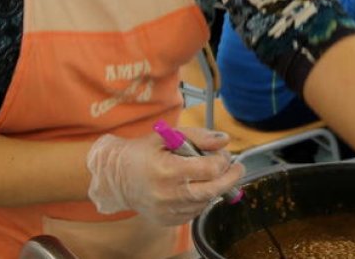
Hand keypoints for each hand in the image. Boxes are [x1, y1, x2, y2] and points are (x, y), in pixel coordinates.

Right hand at [86, 129, 243, 225]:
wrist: (116, 178)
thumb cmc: (143, 153)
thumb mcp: (168, 135)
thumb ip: (198, 135)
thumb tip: (224, 140)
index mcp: (167, 170)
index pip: (209, 169)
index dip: (222, 160)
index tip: (223, 154)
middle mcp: (167, 194)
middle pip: (213, 190)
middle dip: (230, 178)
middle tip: (237, 168)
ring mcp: (167, 210)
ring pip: (205, 201)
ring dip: (215, 187)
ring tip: (211, 174)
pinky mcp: (168, 220)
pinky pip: (195, 211)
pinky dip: (201, 199)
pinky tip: (195, 187)